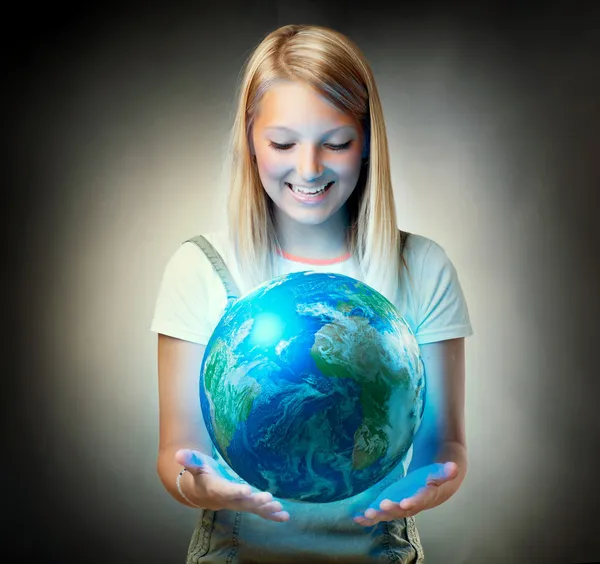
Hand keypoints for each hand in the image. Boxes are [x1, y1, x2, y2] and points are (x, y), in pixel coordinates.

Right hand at [175, 449, 289, 521]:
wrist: (199, 491)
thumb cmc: (199, 473)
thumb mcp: (194, 464)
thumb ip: (189, 459)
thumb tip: (178, 453)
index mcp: (214, 488)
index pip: (225, 490)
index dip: (234, 491)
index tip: (246, 490)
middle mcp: (226, 499)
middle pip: (241, 502)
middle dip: (255, 501)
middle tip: (268, 498)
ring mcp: (236, 504)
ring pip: (252, 508)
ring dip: (266, 509)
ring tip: (279, 508)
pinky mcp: (244, 504)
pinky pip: (258, 511)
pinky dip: (271, 515)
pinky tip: (285, 517)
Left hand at [353, 462, 457, 525]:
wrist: (432, 490)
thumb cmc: (434, 478)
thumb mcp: (440, 473)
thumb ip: (446, 472)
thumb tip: (455, 467)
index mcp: (424, 496)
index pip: (420, 500)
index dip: (413, 502)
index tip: (405, 503)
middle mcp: (411, 505)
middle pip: (402, 510)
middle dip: (391, 509)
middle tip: (381, 505)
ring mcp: (399, 507)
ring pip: (388, 514)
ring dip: (377, 515)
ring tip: (366, 515)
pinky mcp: (390, 506)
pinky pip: (379, 514)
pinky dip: (368, 519)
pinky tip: (356, 518)